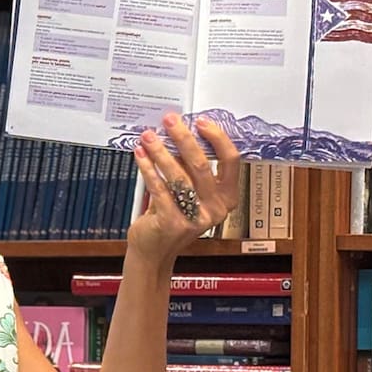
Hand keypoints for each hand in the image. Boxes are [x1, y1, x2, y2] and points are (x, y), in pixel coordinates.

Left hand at [127, 113, 240, 267]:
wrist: (154, 250)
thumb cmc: (171, 216)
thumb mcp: (187, 191)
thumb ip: (188, 168)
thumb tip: (180, 133)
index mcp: (227, 197)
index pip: (231, 161)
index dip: (217, 138)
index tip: (200, 122)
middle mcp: (215, 209)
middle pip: (202, 165)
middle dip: (184, 138)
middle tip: (170, 121)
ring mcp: (196, 219)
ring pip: (179, 176)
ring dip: (161, 151)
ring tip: (148, 136)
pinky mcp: (173, 223)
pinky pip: (159, 189)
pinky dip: (148, 168)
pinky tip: (140, 155)